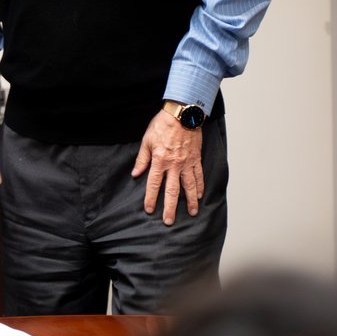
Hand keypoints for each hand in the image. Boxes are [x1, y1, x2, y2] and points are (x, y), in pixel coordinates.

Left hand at [131, 110, 203, 224]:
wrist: (182, 113)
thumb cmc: (162, 125)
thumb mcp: (147, 141)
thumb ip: (142, 159)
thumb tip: (136, 174)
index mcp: (160, 160)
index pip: (154, 184)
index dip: (151, 198)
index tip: (149, 209)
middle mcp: (174, 164)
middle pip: (172, 191)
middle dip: (170, 208)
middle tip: (169, 221)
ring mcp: (187, 163)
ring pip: (189, 186)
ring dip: (191, 201)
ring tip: (192, 213)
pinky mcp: (197, 158)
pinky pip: (199, 176)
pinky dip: (200, 186)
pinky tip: (200, 195)